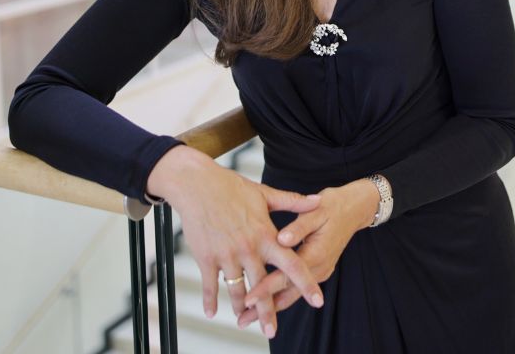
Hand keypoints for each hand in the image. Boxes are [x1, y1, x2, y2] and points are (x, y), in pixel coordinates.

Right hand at [146, 146, 324, 338]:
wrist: (197, 184)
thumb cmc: (231, 187)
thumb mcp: (265, 194)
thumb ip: (292, 202)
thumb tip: (318, 201)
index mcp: (266, 235)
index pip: (292, 263)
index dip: (306, 283)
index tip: (318, 300)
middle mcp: (249, 248)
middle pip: (263, 286)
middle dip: (268, 311)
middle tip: (272, 331)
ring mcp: (227, 254)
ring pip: (237, 289)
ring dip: (241, 309)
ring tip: (245, 323)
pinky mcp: (206, 257)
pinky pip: (210, 285)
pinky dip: (211, 301)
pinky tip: (213, 313)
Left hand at [238, 179, 379, 325]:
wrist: (355, 209)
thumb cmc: (334, 206)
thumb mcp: (316, 211)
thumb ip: (298, 227)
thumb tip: (281, 239)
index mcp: (316, 253)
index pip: (286, 276)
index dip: (265, 288)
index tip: (247, 300)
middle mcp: (319, 268)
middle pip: (287, 294)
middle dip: (264, 309)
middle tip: (242, 321)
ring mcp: (320, 271)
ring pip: (292, 294)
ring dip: (271, 307)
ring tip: (248, 318)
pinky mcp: (318, 270)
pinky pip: (296, 287)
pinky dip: (280, 296)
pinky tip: (265, 302)